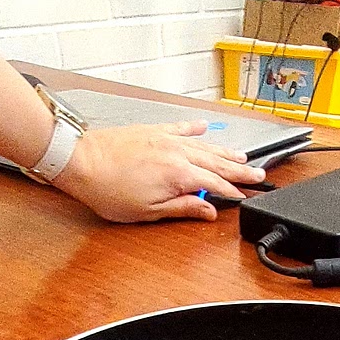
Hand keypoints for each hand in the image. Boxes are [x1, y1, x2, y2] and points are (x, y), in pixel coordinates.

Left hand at [53, 120, 266, 221]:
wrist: (80, 161)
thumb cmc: (107, 188)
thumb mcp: (148, 211)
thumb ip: (182, 209)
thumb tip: (207, 212)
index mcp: (179, 175)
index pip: (216, 184)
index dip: (234, 192)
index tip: (247, 196)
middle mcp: (177, 153)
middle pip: (217, 162)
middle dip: (240, 170)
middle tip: (259, 176)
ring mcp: (165, 139)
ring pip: (204, 146)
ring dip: (225, 151)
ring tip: (242, 157)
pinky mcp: (152, 131)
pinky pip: (180, 128)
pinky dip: (194, 129)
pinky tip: (204, 127)